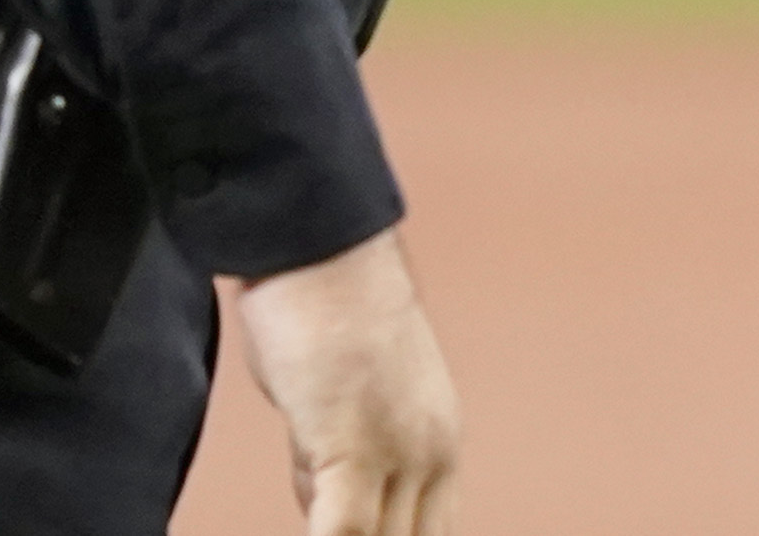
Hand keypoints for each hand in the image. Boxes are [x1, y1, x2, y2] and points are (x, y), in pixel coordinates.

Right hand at [227, 226, 461, 535]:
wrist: (321, 251)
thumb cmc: (318, 320)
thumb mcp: (341, 408)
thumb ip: (343, 463)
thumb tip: (323, 506)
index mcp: (439, 443)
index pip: (433, 533)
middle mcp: (433, 453)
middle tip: (343, 525)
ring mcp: (398, 453)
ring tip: (324, 495)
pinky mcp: (354, 449)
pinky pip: (346, 531)